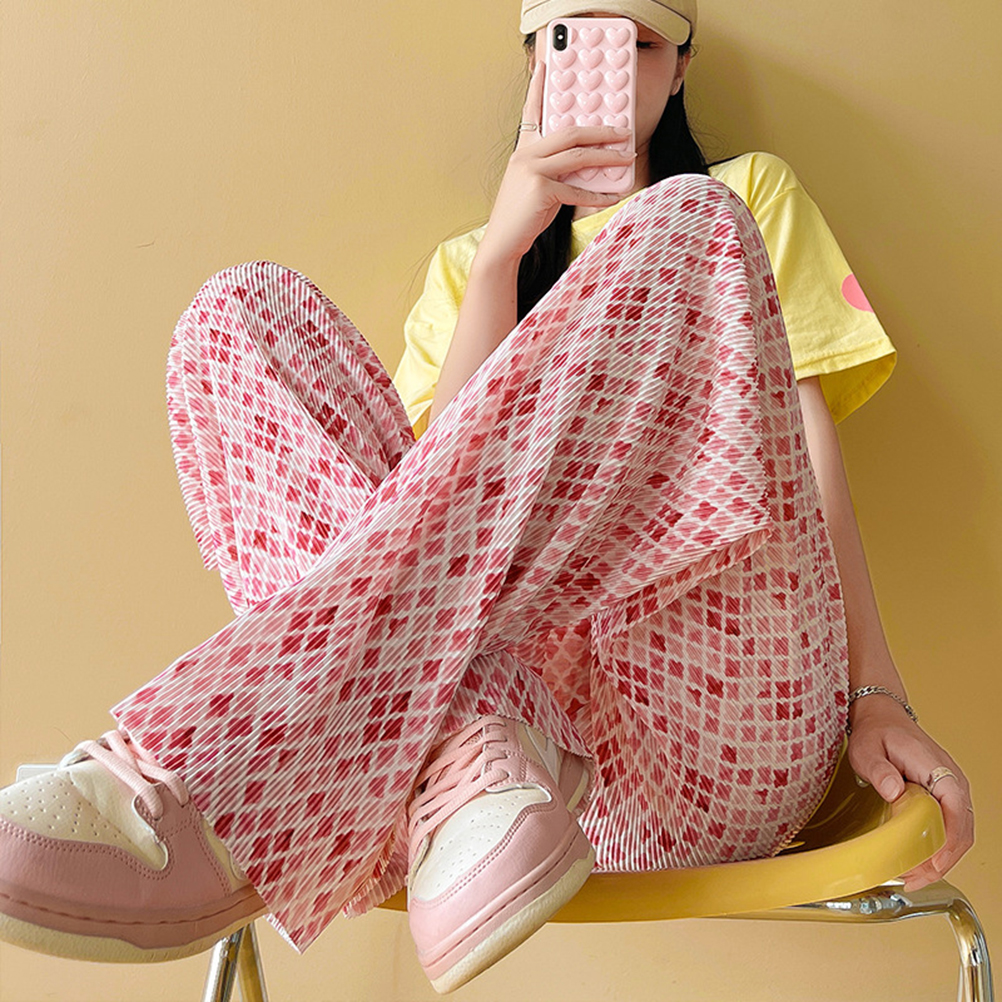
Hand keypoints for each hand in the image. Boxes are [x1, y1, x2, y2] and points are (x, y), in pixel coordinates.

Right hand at [477, 58, 637, 264]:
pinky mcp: (540, 190)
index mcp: (523, 151)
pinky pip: (577, 190)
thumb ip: (557, 171)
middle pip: (569, 132)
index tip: (545, 66)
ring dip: (606, 157)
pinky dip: (598, 195)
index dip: (538, 89)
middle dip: (600, 130)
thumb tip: (587, 167)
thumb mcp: (537, 187)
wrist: (501, 243)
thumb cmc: (521, 218)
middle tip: (623, 131)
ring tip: (626, 158)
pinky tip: (614, 196)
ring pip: (577, 157)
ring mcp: (532, 171)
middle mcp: (525, 155)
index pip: (532, 114)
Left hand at [846, 697, 973, 891]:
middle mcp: (952, 780)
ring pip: (959, 833)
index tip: (934, 863)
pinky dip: (938, 847)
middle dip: (943, 860)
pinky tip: (919, 859)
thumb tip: (894, 791)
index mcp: (938, 768)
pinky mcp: (943, 798)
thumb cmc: (876, 731)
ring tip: (915, 876)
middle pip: (962, 829)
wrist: (881, 717)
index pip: (956, 809)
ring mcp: (950, 790)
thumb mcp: (867, 748)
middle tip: (916, 879)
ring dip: (941, 858)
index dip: (949, 841)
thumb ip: (879, 770)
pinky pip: (949, 827)